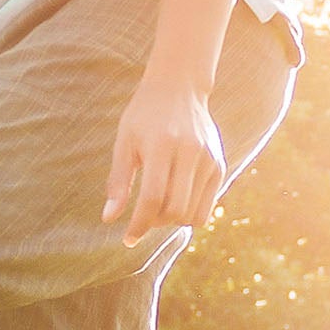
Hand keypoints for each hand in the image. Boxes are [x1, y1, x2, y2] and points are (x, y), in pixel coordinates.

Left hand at [103, 73, 225, 248]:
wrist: (179, 90)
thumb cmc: (143, 117)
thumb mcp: (124, 143)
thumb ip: (118, 181)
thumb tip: (109, 218)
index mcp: (161, 146)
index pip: (153, 198)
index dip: (139, 224)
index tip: (127, 239)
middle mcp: (190, 153)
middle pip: (175, 209)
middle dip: (154, 224)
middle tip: (141, 220)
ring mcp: (209, 159)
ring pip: (192, 212)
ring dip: (171, 222)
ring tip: (156, 210)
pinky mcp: (219, 165)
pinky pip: (207, 206)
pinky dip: (189, 214)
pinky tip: (174, 204)